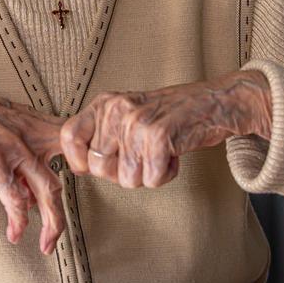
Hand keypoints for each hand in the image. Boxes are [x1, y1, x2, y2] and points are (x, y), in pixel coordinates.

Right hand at [0, 72, 65, 253]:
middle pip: (62, 177)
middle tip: (57, 233)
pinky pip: (14, 199)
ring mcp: (14, 149)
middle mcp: (30, 135)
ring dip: (51, 225)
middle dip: (62, 213)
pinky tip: (15, 232)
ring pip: (47, 192)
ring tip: (45, 244)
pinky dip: (17, 221)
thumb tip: (29, 185)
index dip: (84, 166)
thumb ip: (22, 147)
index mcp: (34, 123)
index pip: (73, 145)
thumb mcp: (3, 121)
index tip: (79, 191)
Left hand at [60, 70, 272, 187]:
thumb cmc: (171, 114)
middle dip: (123, 172)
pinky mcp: (159, 136)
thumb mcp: (128, 115)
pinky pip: (151, 180)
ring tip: (161, 151)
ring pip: (126, 179)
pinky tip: (173, 154)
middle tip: (144, 155)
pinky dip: (165, 174)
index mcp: (105, 103)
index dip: (79, 161)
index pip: (69, 137)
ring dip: (147, 174)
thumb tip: (77, 165)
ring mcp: (137, 121)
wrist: (215, 102)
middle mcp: (116, 109)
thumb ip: (102, 135)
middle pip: (99, 168)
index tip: (97, 165)